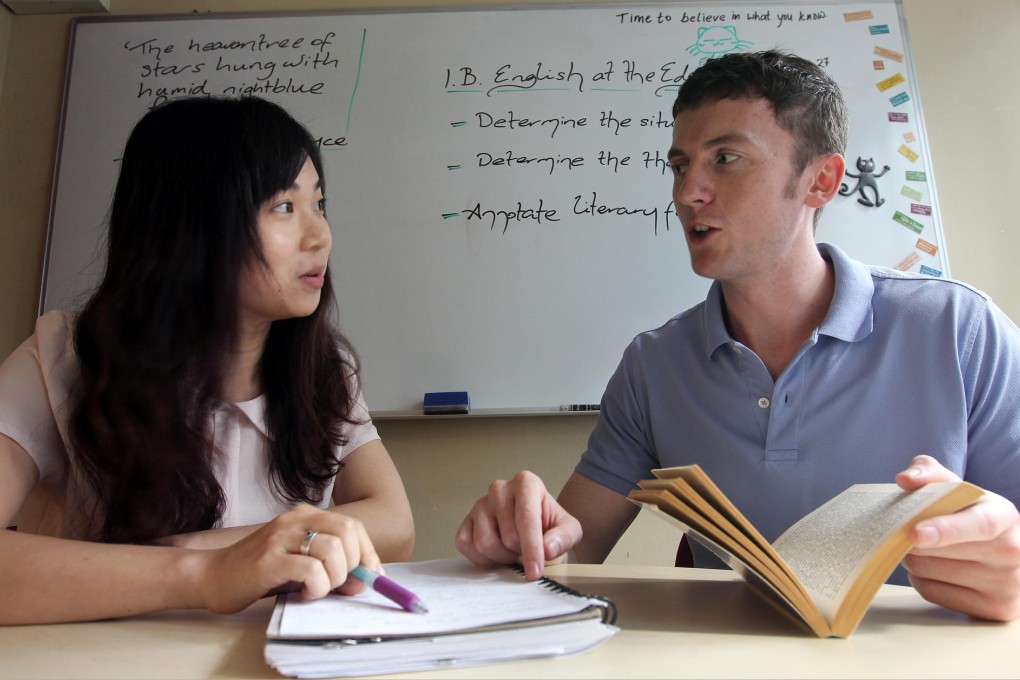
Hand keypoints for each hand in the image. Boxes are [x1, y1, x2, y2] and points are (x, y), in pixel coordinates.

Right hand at [195, 504, 380, 613]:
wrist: (212, 576)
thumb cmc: (260, 572)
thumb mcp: (300, 564)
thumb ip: (332, 568)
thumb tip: (366, 581)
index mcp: (305, 515)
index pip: (352, 525)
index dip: (368, 553)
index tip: (371, 576)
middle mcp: (294, 520)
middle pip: (346, 532)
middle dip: (353, 564)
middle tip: (338, 584)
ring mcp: (280, 537)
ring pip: (332, 550)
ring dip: (334, 578)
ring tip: (316, 589)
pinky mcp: (268, 560)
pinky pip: (310, 569)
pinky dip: (316, 587)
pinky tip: (303, 593)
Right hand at [455, 471, 581, 580]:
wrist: (535, 528)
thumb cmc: (550, 526)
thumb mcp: (569, 530)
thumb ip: (564, 537)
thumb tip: (548, 548)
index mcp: (526, 483)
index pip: (526, 518)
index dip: (532, 548)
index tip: (535, 572)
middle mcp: (500, 488)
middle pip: (507, 535)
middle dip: (519, 552)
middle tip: (527, 549)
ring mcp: (480, 504)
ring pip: (484, 543)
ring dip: (502, 556)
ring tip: (512, 550)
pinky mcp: (466, 520)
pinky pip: (465, 544)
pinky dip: (482, 557)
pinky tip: (496, 553)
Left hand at [896, 455, 1019, 620]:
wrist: (1002, 551)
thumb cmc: (969, 514)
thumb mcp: (957, 488)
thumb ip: (929, 473)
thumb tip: (905, 480)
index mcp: (1004, 516)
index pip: (977, 524)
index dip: (945, 529)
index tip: (914, 533)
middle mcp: (1013, 552)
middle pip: (937, 551)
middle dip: (910, 540)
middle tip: (906, 531)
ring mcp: (1007, 585)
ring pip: (928, 572)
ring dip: (913, 559)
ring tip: (924, 549)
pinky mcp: (994, 610)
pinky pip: (931, 593)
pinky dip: (921, 580)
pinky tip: (935, 570)